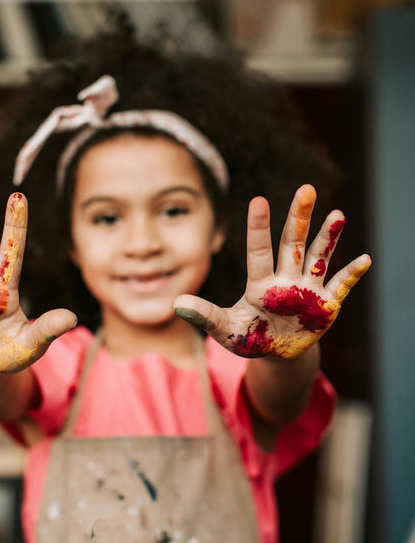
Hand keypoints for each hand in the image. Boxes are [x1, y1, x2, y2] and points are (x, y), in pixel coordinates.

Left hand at [174, 184, 370, 358]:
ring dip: (328, 238)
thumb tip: (176, 304)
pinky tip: (365, 258)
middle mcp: (285, 279)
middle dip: (299, 218)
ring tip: (337, 213)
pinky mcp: (326, 304)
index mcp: (260, 284)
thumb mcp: (226, 330)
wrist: (278, 353)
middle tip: (305, 189)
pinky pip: (341, 286)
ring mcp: (307, 290)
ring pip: (319, 258)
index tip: (258, 200)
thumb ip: (205, 316)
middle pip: (292, 244)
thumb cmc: (250, 337)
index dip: (258, 228)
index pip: (259, 251)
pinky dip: (352, 274)